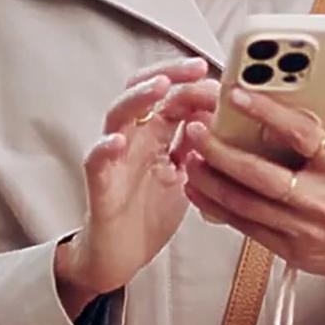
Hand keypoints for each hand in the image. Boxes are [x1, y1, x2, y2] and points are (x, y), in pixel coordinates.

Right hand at [55, 57, 221, 317]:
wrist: (122, 256)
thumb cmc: (150, 213)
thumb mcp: (187, 176)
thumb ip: (201, 148)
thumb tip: (227, 121)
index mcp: (156, 134)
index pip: (172, 94)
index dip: (195, 83)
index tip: (222, 78)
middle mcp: (133, 137)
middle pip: (143, 90)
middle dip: (169, 75)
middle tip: (196, 69)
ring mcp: (115, 157)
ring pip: (117, 115)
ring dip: (138, 98)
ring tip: (159, 88)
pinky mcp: (100, 184)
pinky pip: (96, 160)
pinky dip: (104, 148)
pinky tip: (117, 141)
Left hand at [178, 84, 324, 288]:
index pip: (303, 136)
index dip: (268, 113)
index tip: (240, 95)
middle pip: (263, 175)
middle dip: (222, 151)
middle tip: (197, 129)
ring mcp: (305, 229)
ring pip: (246, 203)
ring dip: (212, 179)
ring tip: (189, 155)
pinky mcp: (289, 249)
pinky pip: (244, 226)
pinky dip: (216, 206)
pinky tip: (199, 188)